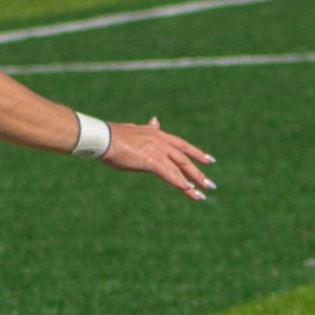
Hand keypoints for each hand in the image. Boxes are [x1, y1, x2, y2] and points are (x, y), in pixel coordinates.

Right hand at [102, 117, 216, 201]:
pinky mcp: (151, 161)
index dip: (196, 153)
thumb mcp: (135, 130)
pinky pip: (168, 173)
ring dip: (192, 181)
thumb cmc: (113, 135)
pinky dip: (178, 182)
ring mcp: (157, 151)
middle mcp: (161, 142)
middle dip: (198, 172)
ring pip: (179, 168)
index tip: (209, 160)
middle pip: (185, 159)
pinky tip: (188, 189)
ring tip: (202, 193)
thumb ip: (148, 129)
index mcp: (158, 134)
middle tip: (210, 184)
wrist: (104, 137)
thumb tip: (155, 121)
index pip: (182, 145)